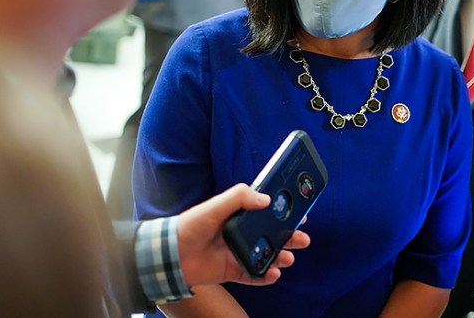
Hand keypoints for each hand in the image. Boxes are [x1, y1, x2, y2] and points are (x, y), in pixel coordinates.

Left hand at [175, 183, 311, 286]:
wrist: (170, 255)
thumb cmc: (190, 226)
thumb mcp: (214, 205)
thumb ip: (239, 197)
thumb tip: (265, 199)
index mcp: (238, 215)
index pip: (266, 212)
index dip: (284, 212)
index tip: (300, 213)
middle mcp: (241, 233)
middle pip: (272, 235)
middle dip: (289, 237)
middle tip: (302, 238)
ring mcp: (238, 253)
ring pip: (267, 256)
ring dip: (280, 257)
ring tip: (288, 258)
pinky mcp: (233, 270)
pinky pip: (254, 275)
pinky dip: (265, 276)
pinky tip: (274, 274)